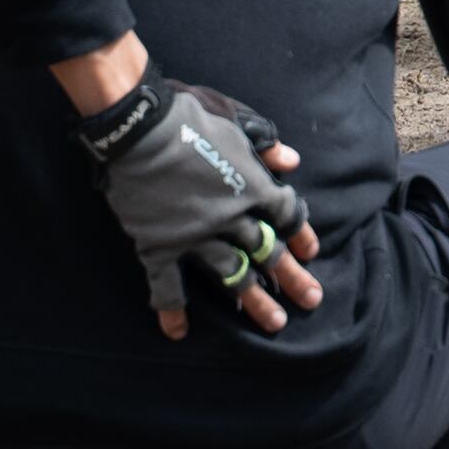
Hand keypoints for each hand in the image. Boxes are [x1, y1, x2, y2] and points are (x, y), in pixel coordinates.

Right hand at [81, 77, 325, 339]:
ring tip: (274, 323)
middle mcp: (231, 217)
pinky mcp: (160, 247)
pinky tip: (177, 333)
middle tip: (311, 301)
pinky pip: (167, 285)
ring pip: (232, 274)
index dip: (302, 234)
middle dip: (292, 278)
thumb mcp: (235, 119)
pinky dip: (171, 310)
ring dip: (254, 300)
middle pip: (269, 251)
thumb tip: (292, 162)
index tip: (311, 254)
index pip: (287, 215)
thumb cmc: (188, 116)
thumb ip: (265, 142)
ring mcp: (196, 236)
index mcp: (253, 185)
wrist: (138, 128)